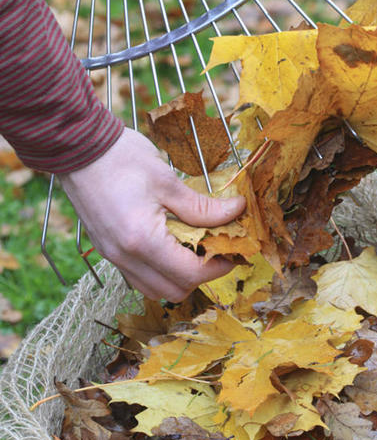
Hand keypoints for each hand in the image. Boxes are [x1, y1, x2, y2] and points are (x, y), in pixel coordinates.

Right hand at [59, 127, 245, 300]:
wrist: (78, 148)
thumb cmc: (121, 159)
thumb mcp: (168, 181)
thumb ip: (202, 206)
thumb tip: (236, 212)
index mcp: (142, 241)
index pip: (190, 273)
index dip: (219, 266)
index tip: (234, 250)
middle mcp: (126, 257)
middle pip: (174, 291)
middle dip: (201, 275)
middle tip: (217, 250)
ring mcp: (113, 257)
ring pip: (155, 290)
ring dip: (179, 277)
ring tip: (194, 248)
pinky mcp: (108, 251)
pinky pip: (139, 277)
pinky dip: (160, 271)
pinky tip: (170, 245)